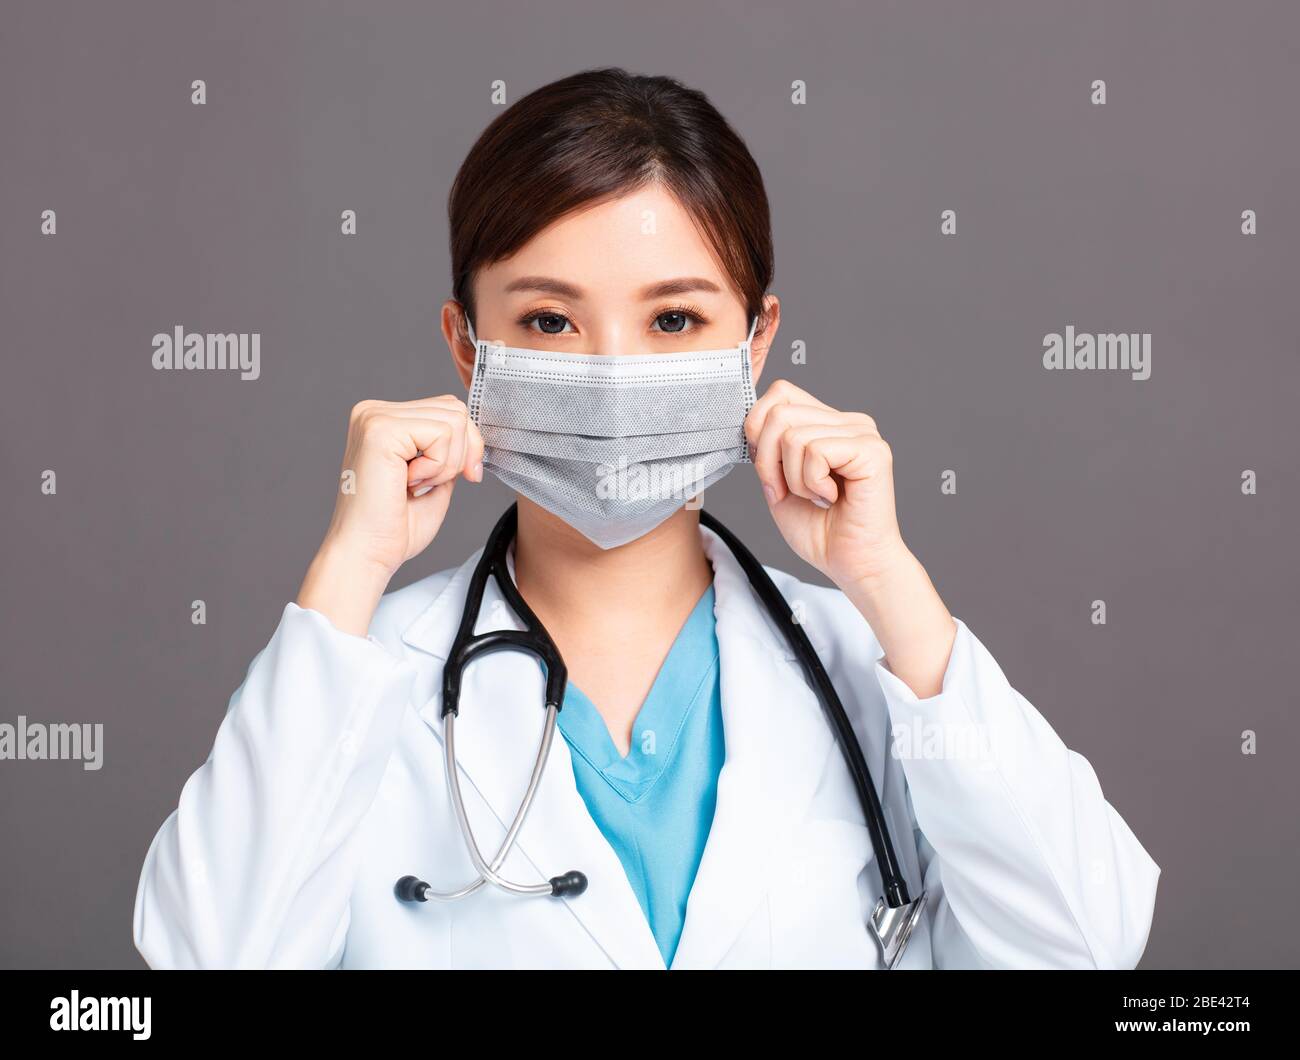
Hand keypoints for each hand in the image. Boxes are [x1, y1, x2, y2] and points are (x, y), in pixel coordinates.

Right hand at [297, 396, 483, 635]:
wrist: (366, 554)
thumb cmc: (394, 528)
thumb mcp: (435, 480)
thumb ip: (450, 452)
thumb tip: (473, 435)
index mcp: (383, 420)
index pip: (447, 408)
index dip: (467, 445)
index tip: (465, 477)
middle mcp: (374, 412)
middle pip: (454, 409)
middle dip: (462, 453)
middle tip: (433, 484)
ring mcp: (374, 417)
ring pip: (453, 419)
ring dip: (448, 462)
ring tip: (417, 484)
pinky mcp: (380, 429)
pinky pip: (441, 433)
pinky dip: (438, 465)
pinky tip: (410, 482)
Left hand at [744, 379, 907, 589]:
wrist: (852, 565)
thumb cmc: (820, 531)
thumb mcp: (778, 482)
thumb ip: (767, 448)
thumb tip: (752, 421)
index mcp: (829, 424)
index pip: (781, 393)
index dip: (759, 429)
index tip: (769, 471)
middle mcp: (849, 422)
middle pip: (779, 412)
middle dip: (768, 461)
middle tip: (789, 492)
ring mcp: (863, 433)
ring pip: (793, 435)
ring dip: (794, 479)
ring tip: (817, 497)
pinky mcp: (872, 450)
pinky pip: (816, 451)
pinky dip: (812, 483)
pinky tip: (831, 497)